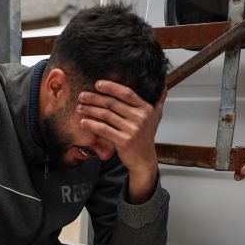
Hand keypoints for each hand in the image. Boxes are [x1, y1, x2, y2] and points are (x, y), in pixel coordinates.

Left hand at [78, 82, 165, 202]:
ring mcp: (132, 130)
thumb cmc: (145, 137)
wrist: (144, 160)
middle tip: (82, 96)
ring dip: (90, 110)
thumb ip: (159, 100)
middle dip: (95, 98)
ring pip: (106, 115)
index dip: (111, 87)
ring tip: (80, 107)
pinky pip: (104, 129)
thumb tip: (163, 85)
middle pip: (113, 103)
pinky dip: (92, 125)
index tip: (97, 84)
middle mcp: (141, 118)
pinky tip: (83, 122)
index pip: (127, 93)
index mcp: (146, 109)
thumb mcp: (155, 117)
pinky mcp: (123, 141)